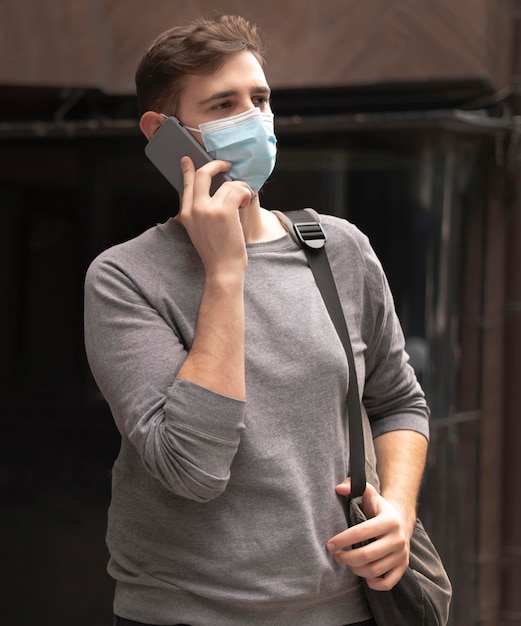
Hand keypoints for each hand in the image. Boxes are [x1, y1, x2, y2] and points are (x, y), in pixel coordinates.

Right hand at [178, 156, 252, 277]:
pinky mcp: (224, 212)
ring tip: (243, 199)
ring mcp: (208, 210)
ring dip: (240, 188)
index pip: (185, 184)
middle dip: (216, 165)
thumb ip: (200, 211)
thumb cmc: (216, 252)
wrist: (222, 269)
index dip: (188, 170)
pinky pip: (237, 189)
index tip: (188, 159)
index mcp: (185, 214)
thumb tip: (212, 190)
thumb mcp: (199, 230)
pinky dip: (245, 192)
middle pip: (202, 174)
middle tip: (227, 165)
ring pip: (227, 184)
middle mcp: (194, 209)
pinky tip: (245, 202)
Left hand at [327, 479, 410, 590]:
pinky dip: (374, 583)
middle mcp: (398, 539)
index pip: (361, 533)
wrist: (402, 519)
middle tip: (336, 556)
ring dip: (356, 570)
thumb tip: (338, 488)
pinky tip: (363, 576)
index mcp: (389, 520)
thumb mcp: (369, 493)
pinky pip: (388, 582)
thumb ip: (353, 485)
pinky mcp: (403, 566)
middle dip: (347, 558)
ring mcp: (402, 554)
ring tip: (347, 563)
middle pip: (368, 555)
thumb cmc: (379, 507)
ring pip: (375, 570)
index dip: (343, 540)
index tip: (329, 545)